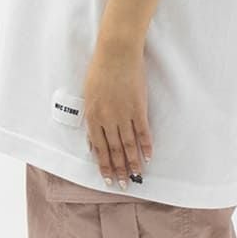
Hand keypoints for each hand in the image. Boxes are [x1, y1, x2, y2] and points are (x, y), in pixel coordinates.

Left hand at [82, 41, 153, 187]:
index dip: (104, 166)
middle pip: (114, 150)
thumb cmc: (99, 69)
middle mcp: (108, 119)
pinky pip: (143, 131)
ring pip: (129, 145)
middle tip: (124, 185)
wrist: (116, 52)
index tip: (108, 179)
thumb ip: (91, 119)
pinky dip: (146, 145)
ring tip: (137, 176)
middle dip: (119, 170)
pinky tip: (148, 156)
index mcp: (93, 116)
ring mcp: (124, 114)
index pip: (99, 148)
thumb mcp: (88, 94)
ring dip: (133, 162)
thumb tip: (91, 141)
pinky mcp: (139, 107)